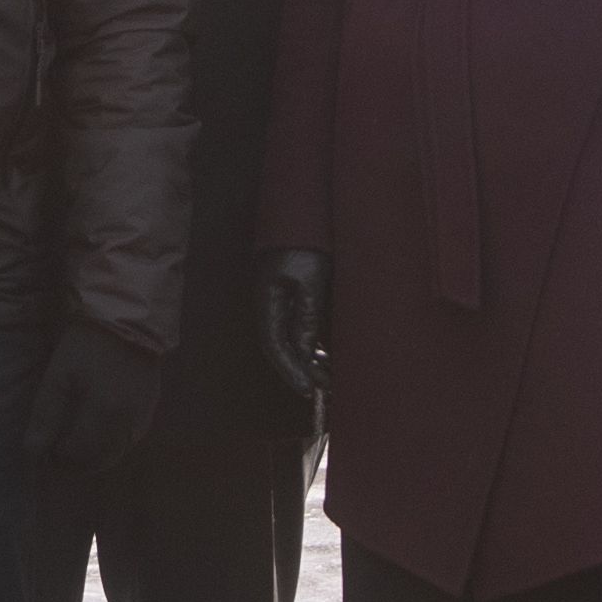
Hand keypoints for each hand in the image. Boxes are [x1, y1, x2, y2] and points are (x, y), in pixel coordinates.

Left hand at [24, 322, 164, 482]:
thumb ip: (46, 416)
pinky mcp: (150, 409)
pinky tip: (96, 433)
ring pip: (116, 454)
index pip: (77, 455)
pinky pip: (129, 440)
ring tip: (72, 445)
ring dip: (93, 457)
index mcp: (104, 414)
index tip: (41, 452)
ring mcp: (142, 417)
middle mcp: (128, 423)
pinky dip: (111, 445)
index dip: (56, 459)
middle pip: (98, 461)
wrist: (128, 319)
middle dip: (75, 464)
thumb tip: (32, 453)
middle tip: (54, 454)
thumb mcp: (59, 376)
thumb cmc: (87, 344)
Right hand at [260, 252, 330, 404]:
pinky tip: (330, 354)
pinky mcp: (297, 296)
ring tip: (333, 376)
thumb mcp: (311, 279)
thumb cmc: (307, 240)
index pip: (275, 345)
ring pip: (294, 339)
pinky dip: (315, 343)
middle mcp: (272, 305)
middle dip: (303, 370)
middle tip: (327, 388)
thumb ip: (308, 316)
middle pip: (283, 347)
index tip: (309, 389)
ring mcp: (283, 301)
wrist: (305, 211)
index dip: (291, 370)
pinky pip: (303, 327)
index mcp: (268, 301)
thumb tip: (308, 352)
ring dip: (311, 359)